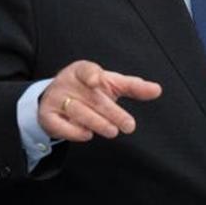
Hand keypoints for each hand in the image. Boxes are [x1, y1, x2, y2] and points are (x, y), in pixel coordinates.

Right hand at [38, 60, 161, 142]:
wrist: (56, 99)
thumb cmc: (89, 90)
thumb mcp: (111, 84)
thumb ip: (133, 86)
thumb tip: (157, 90)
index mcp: (81, 71)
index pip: (86, 69)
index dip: (91, 74)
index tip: (97, 81)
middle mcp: (67, 83)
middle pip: (91, 98)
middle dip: (111, 112)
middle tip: (129, 125)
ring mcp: (55, 100)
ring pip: (78, 112)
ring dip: (96, 122)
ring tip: (113, 131)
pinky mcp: (47, 116)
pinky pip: (60, 125)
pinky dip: (74, 131)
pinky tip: (87, 134)